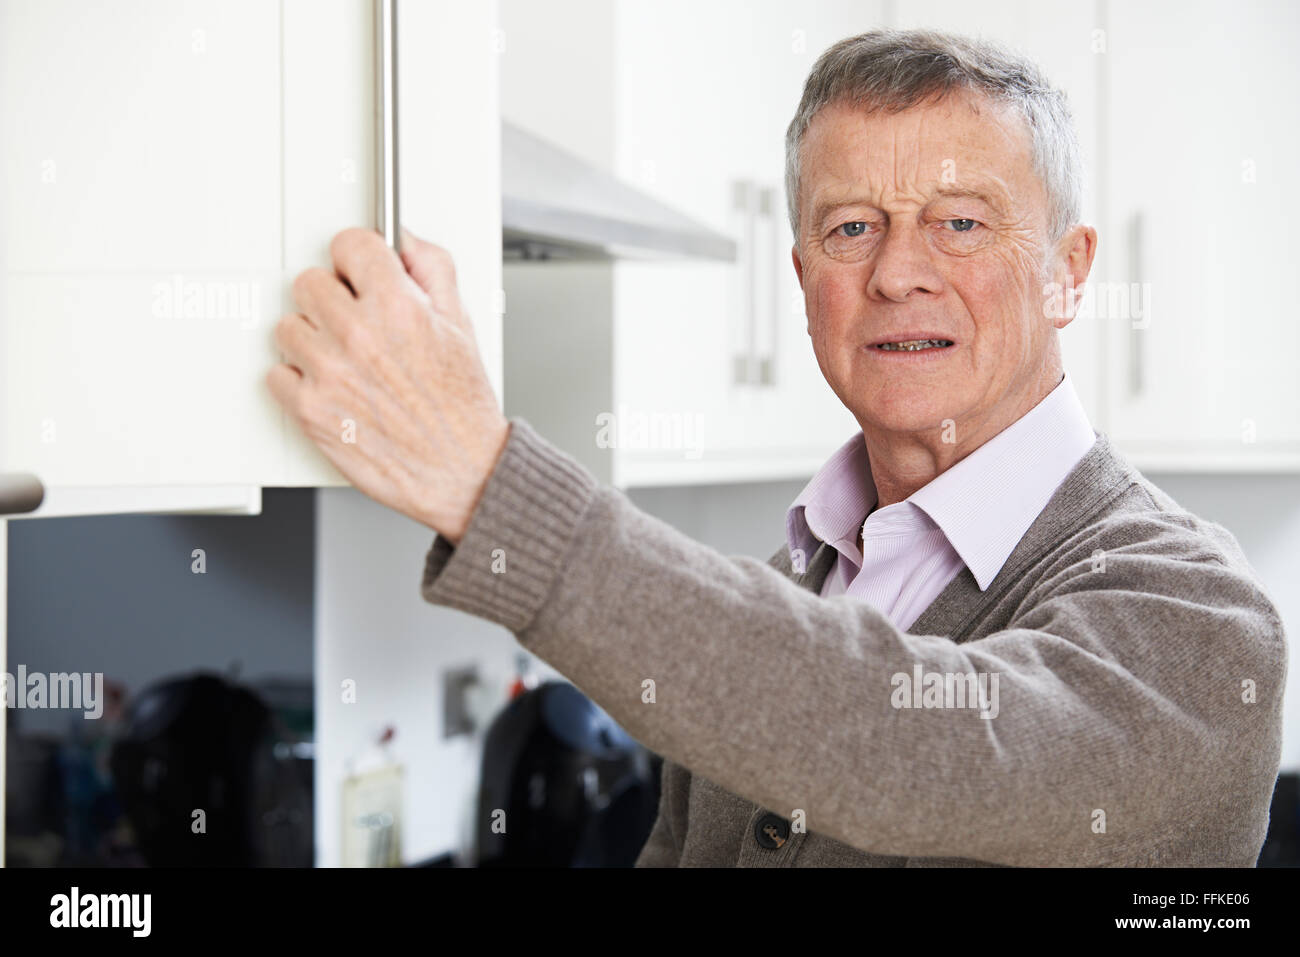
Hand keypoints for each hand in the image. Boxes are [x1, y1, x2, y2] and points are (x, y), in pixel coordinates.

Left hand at [266, 226, 508, 544]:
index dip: (358, 257)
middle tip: (352, 318)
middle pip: (308, 281)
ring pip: (288, 326)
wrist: (461, 472)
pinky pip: (276, 374)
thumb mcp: (462, 325)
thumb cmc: (462, 408)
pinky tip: (330, 385)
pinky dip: (297, 380)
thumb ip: (432, 269)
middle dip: (331, 296)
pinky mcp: (310, 411)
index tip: (360, 270)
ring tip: (344, 358)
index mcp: (398, 308)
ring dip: (312, 338)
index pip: (349, 245)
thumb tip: (404, 240)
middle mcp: (359, 337)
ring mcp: (329, 374)